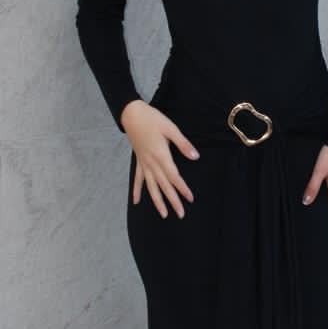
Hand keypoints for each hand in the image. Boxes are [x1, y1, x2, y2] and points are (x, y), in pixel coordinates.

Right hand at [121, 100, 200, 218]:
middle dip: (172, 201)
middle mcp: (151, 163)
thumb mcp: (171, 128)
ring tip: (164, 214)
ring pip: (151, 187)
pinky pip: (138, 179)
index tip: (190, 199)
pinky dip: (136, 191)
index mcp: (161, 156)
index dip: (182, 189)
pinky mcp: (139, 161)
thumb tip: (195, 156)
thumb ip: (183, 144)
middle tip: (180, 214)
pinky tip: (136, 201)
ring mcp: (144, 163)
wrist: (132, 114)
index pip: (174, 176)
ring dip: (157, 201)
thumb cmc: (152, 119)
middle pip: (164, 186)